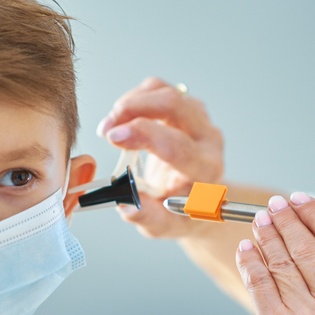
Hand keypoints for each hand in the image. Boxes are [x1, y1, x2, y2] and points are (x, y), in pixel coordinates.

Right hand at [96, 77, 223, 237]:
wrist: (197, 199)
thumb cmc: (180, 212)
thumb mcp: (164, 225)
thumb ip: (147, 217)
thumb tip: (125, 203)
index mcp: (205, 169)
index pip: (177, 145)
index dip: (142, 136)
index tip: (112, 137)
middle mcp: (208, 140)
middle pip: (174, 104)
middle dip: (132, 109)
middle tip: (106, 130)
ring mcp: (200, 119)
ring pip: (164, 92)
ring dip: (130, 103)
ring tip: (111, 127)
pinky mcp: (188, 107)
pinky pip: (159, 89)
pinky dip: (135, 98)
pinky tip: (123, 119)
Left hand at [234, 193, 314, 314]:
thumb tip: (313, 230)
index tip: (302, 199)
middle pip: (309, 247)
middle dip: (288, 219)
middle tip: (274, 204)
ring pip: (281, 261)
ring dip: (267, 234)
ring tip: (259, 220)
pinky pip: (260, 282)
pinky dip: (251, 260)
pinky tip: (247, 248)